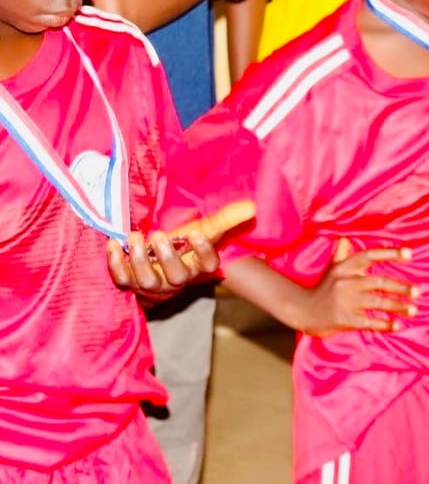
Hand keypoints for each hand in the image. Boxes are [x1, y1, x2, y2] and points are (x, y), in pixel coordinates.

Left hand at [106, 200, 255, 301]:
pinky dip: (115, 264)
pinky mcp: (130, 283)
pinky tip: (113, 245)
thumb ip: (227, 218)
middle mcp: (177, 279)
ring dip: (139, 260)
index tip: (197, 233)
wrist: (158, 261)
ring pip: (147, 280)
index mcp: (199, 266)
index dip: (203, 252)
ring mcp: (153, 284)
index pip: (207, 264)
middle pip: (176, 276)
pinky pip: (122, 280)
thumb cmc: (185, 243)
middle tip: (159, 236)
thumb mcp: (206, 229)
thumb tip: (252, 207)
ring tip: (135, 238)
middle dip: (166, 257)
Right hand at [294, 242, 417, 336]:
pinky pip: (369, 321)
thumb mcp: (331, 270)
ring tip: (413, 309)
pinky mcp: (344, 319)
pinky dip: (385, 324)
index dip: (389, 253)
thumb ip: (341, 255)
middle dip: (400, 287)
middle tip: (418, 291)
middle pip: (378, 282)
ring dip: (397, 306)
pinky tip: (398, 325)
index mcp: (344, 268)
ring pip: (377, 302)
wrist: (302, 311)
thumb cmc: (322, 288)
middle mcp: (345, 282)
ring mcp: (344, 301)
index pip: (369, 256)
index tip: (409, 254)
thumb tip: (345, 239)